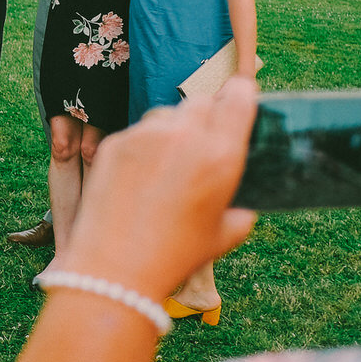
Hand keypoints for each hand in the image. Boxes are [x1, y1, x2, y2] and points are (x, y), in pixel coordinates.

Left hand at [63, 79, 258, 299]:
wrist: (115, 268)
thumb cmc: (176, 256)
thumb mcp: (225, 235)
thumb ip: (243, 209)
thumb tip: (245, 199)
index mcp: (221, 155)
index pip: (239, 97)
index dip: (241, 94)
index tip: (241, 96)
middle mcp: (185, 137)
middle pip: (201, 102)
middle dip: (207, 115)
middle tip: (202, 140)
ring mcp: (145, 136)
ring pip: (166, 114)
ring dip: (173, 128)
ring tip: (169, 162)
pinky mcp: (115, 143)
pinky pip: (137, 132)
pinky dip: (143, 145)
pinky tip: (141, 175)